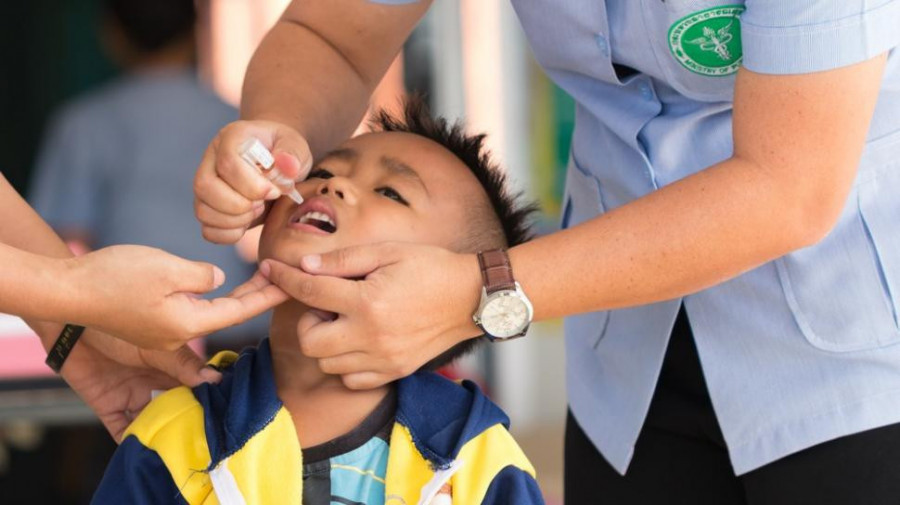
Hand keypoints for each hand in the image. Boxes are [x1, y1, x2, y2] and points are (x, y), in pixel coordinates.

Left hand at [61, 328, 218, 440]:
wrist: (71, 322)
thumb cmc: (118, 322)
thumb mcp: (157, 345)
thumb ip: (184, 364)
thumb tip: (217, 379)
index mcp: (174, 366)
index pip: (198, 387)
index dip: (209, 401)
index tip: (221, 416)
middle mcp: (157, 382)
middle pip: (177, 408)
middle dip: (187, 423)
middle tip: (200, 438)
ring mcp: (133, 395)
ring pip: (153, 422)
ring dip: (161, 435)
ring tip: (174, 448)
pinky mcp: (109, 406)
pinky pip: (122, 430)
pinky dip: (131, 442)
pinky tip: (143, 450)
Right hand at [66, 245, 288, 349]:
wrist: (68, 289)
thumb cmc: (114, 277)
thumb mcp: (165, 268)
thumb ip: (200, 275)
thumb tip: (219, 279)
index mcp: (188, 323)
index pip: (240, 311)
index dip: (267, 296)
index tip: (289, 283)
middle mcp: (179, 335)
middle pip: (229, 315)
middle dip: (257, 296)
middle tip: (282, 277)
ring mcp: (163, 333)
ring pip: (212, 314)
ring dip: (237, 298)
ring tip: (261, 280)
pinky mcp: (150, 324)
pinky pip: (191, 313)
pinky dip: (212, 300)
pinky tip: (220, 289)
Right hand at [194, 120, 313, 243]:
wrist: (278, 166)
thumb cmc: (285, 153)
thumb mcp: (296, 146)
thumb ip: (293, 153)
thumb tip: (288, 165)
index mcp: (231, 138)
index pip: (227, 162)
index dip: (251, 184)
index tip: (274, 191)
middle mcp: (211, 160)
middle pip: (204, 186)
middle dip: (238, 204)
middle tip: (262, 203)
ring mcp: (206, 185)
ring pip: (203, 210)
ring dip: (235, 220)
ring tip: (257, 210)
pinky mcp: (208, 207)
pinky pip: (208, 230)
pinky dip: (230, 234)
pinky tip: (247, 223)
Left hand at [261, 242, 482, 388]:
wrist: (471, 298)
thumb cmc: (430, 268)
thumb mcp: (387, 252)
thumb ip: (344, 260)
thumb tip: (304, 267)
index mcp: (368, 300)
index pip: (310, 291)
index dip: (285, 278)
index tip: (270, 270)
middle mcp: (371, 335)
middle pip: (310, 341)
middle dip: (308, 320)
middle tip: (327, 303)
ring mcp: (382, 358)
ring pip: (327, 363)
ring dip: (326, 342)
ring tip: (346, 320)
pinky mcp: (394, 372)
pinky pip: (351, 379)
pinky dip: (346, 363)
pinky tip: (358, 341)